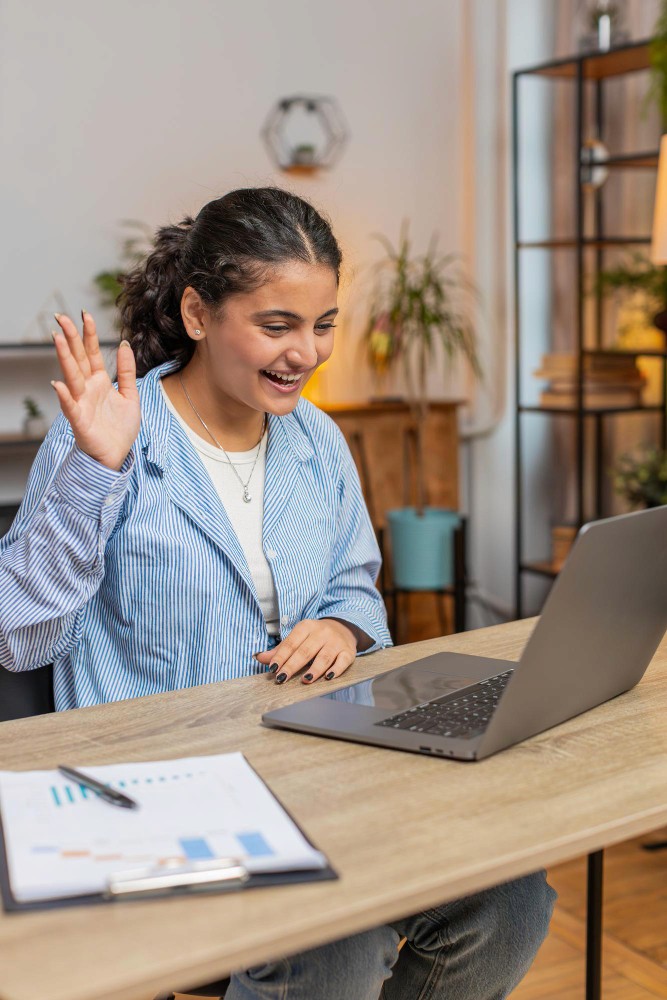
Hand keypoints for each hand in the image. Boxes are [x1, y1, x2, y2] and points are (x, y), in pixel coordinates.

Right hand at [51, 312, 140, 470]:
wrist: (117, 455)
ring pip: (72, 377)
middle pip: (77, 359)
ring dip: (64, 358)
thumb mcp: (130, 395)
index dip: (89, 334)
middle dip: (70, 338)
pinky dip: (64, 396)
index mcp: (100, 382)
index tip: (85, 314)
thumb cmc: (120, 428)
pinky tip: (58, 384)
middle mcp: (87, 389)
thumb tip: (125, 344)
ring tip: (58, 339)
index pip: (92, 353)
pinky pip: (70, 407)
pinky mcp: (80, 421)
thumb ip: (127, 371)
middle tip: (61, 316)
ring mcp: (82, 403)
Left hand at [255, 619, 357, 684]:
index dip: (281, 656)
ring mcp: (336, 642)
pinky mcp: (348, 652)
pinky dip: (335, 670)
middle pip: (305, 651)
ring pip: (324, 657)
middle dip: (292, 665)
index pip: (291, 643)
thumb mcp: (298, 637)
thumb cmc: (315, 636)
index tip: (272, 668)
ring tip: (305, 680)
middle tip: (282, 678)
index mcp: (306, 627)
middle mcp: (322, 632)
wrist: (343, 628)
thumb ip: (280, 649)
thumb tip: (259, 657)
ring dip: (314, 670)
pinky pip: (342, 662)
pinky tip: (328, 677)